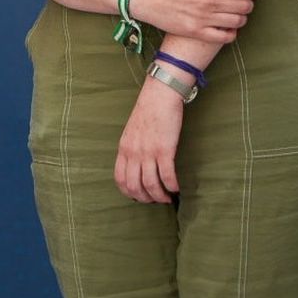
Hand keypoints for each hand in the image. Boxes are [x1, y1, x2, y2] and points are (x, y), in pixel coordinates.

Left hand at [114, 79, 184, 202]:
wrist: (159, 96)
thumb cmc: (147, 113)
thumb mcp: (132, 132)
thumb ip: (131, 149)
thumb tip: (136, 165)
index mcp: (123, 149)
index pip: (120, 179)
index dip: (129, 192)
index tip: (139, 197)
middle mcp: (133, 153)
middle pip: (134, 186)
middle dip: (145, 198)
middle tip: (156, 200)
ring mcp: (148, 152)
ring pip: (150, 184)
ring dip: (160, 196)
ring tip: (168, 198)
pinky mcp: (164, 149)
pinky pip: (167, 175)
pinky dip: (172, 186)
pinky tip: (177, 188)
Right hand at [127, 0, 256, 43]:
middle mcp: (209, 3)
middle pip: (245, 6)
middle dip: (248, 4)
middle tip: (241, 2)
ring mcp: (203, 19)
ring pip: (238, 22)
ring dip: (241, 18)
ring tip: (233, 14)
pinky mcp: (196, 32)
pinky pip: (224, 37)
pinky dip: (231, 33)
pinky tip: (226, 27)